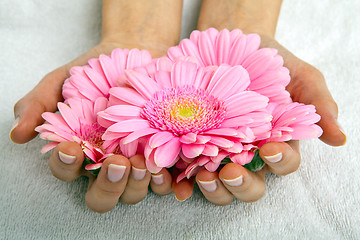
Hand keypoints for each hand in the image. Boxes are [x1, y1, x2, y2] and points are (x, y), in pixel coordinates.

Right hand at [10, 41, 171, 211]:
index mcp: (80, 152)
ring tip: (142, 164)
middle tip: (116, 163)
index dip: (66, 165)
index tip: (70, 147)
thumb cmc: (93, 71)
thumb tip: (18, 135)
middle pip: (102, 196)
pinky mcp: (161, 157)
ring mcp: (135, 163)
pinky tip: (165, 173)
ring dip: (136, 185)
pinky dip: (164, 184)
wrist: (134, 54)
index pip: (66, 171)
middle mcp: (106, 164)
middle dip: (107, 186)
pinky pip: (162, 182)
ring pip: (132, 193)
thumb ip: (38, 106)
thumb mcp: (60, 81)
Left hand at [174, 35, 345, 203]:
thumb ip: (317, 103)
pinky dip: (184, 183)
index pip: (283, 163)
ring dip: (214, 188)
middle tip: (231, 172)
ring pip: (220, 185)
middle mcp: (247, 154)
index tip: (272, 148)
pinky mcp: (192, 147)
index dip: (280, 161)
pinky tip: (178, 184)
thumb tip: (339, 139)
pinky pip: (188, 173)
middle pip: (250, 185)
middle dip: (242, 184)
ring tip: (204, 176)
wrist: (228, 46)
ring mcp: (218, 153)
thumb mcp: (298, 75)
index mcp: (276, 141)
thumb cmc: (268, 60)